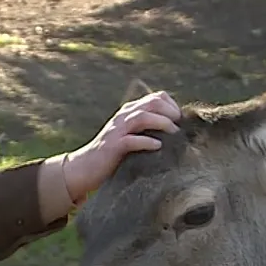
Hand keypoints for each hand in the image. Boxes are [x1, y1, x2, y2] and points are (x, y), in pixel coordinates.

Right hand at [62, 90, 180, 201]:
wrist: (84, 168)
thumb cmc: (114, 155)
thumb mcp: (132, 136)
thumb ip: (148, 130)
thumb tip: (178, 133)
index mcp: (129, 111)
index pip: (156, 97)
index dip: (172, 105)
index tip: (181, 120)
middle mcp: (123, 117)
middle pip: (151, 103)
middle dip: (169, 111)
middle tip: (180, 125)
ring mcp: (117, 130)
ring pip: (142, 117)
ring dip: (161, 122)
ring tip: (174, 132)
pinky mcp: (112, 146)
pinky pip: (131, 140)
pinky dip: (146, 141)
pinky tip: (158, 146)